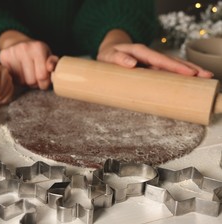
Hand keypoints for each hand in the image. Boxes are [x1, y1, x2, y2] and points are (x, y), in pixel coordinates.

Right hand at [0, 30, 57, 89]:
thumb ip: (53, 63)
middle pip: (31, 81)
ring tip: (26, 73)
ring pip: (21, 82)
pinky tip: (17, 71)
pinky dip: (15, 78)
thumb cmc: (36, 53)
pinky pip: (11, 78)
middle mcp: (24, 48)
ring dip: (25, 81)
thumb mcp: (47, 55)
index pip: (42, 76)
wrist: (17, 42)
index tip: (43, 79)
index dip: (44, 82)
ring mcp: (12, 52)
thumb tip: (51, 68)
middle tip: (34, 76)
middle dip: (34, 82)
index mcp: (38, 48)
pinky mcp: (3, 56)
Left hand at [97, 30, 212, 77]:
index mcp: (141, 52)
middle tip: (205, 76)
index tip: (189, 73)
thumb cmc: (108, 56)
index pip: (160, 60)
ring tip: (205, 78)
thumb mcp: (109, 56)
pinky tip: (190, 82)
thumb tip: (132, 64)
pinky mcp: (151, 69)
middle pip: (172, 62)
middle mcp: (149, 56)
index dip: (175, 67)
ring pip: (173, 66)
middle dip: (189, 68)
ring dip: (189, 71)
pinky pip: (168, 72)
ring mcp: (152, 63)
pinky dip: (179, 76)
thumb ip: (118, 59)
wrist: (108, 53)